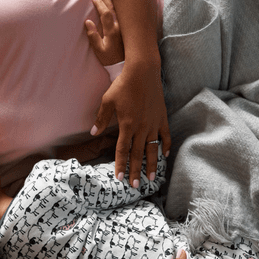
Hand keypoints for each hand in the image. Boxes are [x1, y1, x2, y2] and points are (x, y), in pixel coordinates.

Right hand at [84, 0, 124, 65]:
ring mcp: (126, 27)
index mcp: (112, 31)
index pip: (105, 13)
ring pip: (120, 8)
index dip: (99, 3)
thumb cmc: (111, 59)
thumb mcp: (99, 51)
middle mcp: (121, 26)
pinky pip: (126, 13)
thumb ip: (93, 36)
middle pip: (113, 7)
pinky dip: (121, 5)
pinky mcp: (130, 28)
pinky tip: (118, 1)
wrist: (128, 66)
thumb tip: (88, 22)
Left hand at [92, 55, 169, 187]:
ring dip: (151, 165)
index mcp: (127, 125)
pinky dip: (165, 146)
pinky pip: (165, 136)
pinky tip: (164, 156)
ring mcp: (153, 124)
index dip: (121, 165)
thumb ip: (101, 119)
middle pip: (138, 154)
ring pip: (152, 149)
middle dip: (135, 171)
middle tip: (135, 186)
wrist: (143, 71)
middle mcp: (141, 128)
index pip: (122, 150)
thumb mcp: (107, 101)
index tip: (119, 178)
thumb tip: (93, 133)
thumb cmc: (123, 85)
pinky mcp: (162, 118)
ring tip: (150, 178)